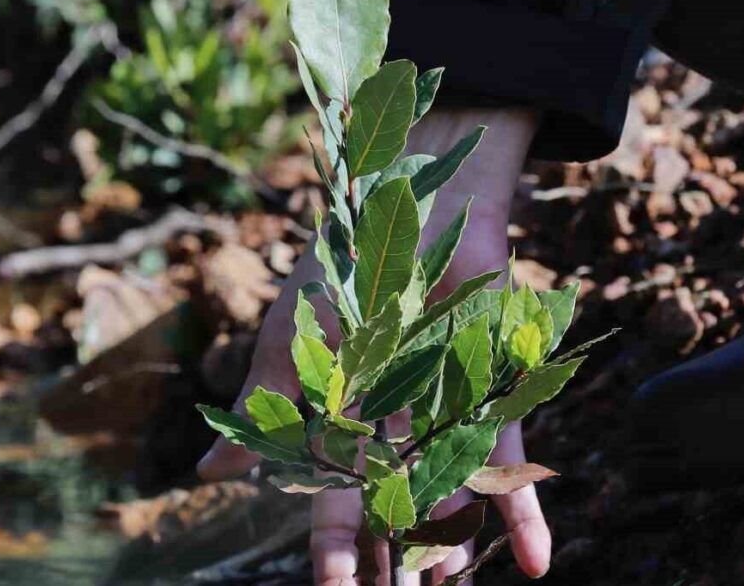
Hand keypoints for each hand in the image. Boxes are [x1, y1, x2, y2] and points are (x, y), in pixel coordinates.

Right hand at [198, 108, 544, 583]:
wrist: (409, 195)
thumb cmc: (339, 264)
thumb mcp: (289, 337)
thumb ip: (260, 405)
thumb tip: (208, 470)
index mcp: (343, 411)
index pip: (337, 492)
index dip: (337, 543)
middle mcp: (395, 417)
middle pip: (396, 502)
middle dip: (395, 556)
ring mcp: (447, 404)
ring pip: (451, 489)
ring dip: (452, 541)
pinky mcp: (493, 386)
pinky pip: (511, 454)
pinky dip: (523, 507)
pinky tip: (534, 563)